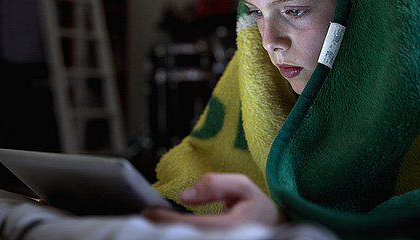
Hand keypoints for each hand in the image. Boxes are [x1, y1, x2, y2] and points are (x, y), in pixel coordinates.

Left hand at [142, 173, 285, 227]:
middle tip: (145, 217)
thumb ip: (215, 185)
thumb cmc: (257, 207)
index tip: (149, 212)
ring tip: (154, 222)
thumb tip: (184, 195)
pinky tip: (168, 229)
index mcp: (232, 228)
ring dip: (169, 234)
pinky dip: (178, 235)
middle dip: (164, 230)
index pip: (194, 227)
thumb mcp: (243, 186)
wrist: (274, 229)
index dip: (169, 221)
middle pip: (187, 238)